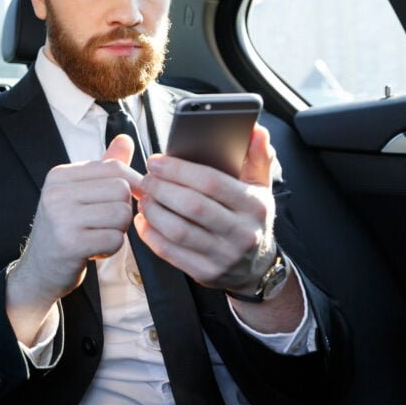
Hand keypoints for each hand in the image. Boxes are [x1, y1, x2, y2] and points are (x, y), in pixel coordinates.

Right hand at [6, 135, 141, 343]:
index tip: (124, 202)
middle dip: (123, 210)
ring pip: (121, 214)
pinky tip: (94, 250)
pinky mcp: (70, 243)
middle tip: (105, 224)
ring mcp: (61, 217)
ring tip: (99, 236)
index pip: (113, 168)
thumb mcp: (78, 194)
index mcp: (59, 175)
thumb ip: (103, 168)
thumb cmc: (64, 231)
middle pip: (121, 190)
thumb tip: (125, 139)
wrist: (38, 271)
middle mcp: (57, 192)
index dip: (131, 185)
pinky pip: (115, 239)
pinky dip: (112, 248)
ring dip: (118, 231)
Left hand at [134, 124, 276, 291]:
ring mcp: (224, 256)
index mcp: (254, 206)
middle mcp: (242, 233)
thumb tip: (256, 131)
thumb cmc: (250, 219)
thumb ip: (258, 157)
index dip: (179, 170)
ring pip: (178, 231)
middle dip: (162, 188)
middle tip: (146, 178)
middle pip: (192, 206)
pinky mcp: (206, 273)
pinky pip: (170, 253)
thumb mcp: (261, 188)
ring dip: (153, 211)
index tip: (157, 161)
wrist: (255, 268)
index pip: (211, 183)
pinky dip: (151, 235)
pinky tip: (144, 221)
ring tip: (144, 197)